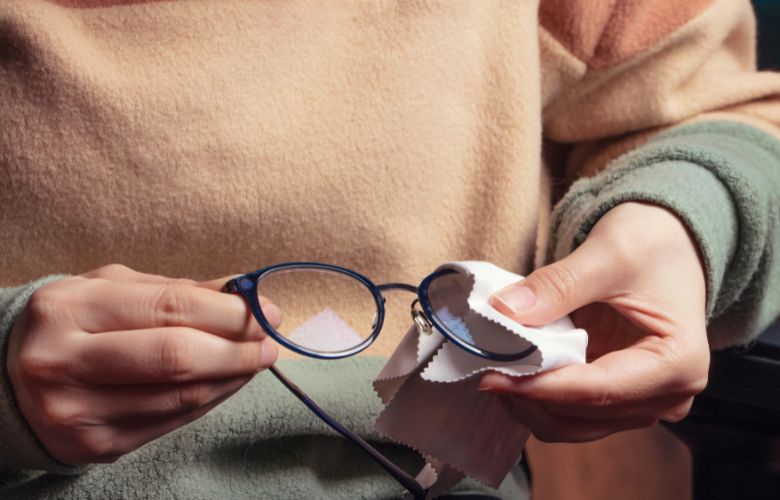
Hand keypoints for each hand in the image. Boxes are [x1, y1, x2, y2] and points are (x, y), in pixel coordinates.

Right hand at [7, 264, 279, 464]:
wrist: (9, 380)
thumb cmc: (75, 323)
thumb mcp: (112, 289)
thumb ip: (175, 289)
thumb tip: (243, 291)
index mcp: (68, 309)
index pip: (170, 309)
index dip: (229, 311)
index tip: (266, 310)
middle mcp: (64, 363)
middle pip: (177, 358)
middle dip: (238, 349)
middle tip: (269, 341)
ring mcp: (76, 413)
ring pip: (181, 397)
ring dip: (232, 378)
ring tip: (255, 359)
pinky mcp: (94, 447)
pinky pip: (172, 422)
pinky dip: (210, 400)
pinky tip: (226, 382)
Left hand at [480, 202, 709, 441]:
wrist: (670, 244)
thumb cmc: (651, 243)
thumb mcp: (608, 253)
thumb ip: (558, 284)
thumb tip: (503, 311)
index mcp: (679, 363)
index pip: (598, 390)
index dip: (539, 387)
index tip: (491, 376)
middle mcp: (668, 395)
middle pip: (582, 416)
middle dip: (529, 395)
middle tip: (484, 365)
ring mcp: (643, 402)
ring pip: (571, 425)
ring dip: (529, 402)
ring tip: (495, 367)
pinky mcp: (618, 398)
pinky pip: (570, 413)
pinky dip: (538, 397)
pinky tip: (512, 370)